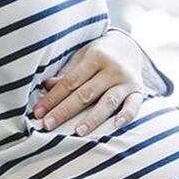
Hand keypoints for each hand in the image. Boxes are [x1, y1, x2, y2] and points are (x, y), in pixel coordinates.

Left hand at [32, 31, 151, 135]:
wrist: (129, 47)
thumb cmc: (99, 54)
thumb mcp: (82, 56)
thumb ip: (67, 72)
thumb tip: (47, 86)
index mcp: (95, 57)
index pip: (70, 82)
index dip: (53, 98)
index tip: (39, 112)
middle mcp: (112, 69)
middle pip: (85, 94)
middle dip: (65, 110)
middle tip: (48, 125)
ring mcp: (126, 81)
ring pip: (107, 102)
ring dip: (92, 118)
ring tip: (78, 132)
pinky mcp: (139, 91)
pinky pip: (134, 105)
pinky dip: (127, 115)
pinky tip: (117, 125)